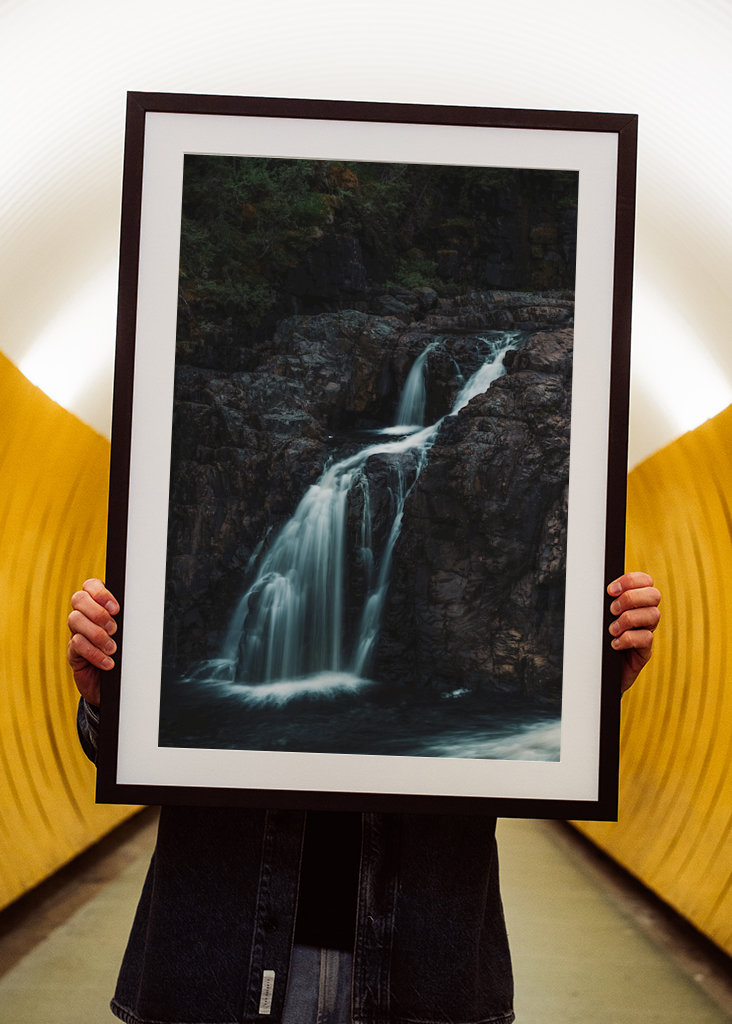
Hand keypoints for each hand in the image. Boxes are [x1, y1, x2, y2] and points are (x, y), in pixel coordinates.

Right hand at [67, 579, 119, 704]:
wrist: (116, 684)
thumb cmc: (126, 653)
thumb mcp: (129, 634)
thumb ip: (129, 620)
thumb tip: (141, 610)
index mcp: (99, 605)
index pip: (90, 585)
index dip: (100, 593)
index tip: (116, 608)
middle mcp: (85, 616)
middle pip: (78, 599)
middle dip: (98, 612)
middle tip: (114, 629)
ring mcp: (76, 632)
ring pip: (75, 620)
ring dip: (96, 634)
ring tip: (112, 648)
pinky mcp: (73, 652)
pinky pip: (76, 644)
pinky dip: (94, 653)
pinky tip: (108, 662)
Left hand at [607, 571, 660, 692]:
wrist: (597, 671)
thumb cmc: (596, 639)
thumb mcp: (599, 617)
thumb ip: (603, 602)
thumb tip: (592, 587)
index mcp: (635, 602)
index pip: (645, 581)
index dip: (631, 580)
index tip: (610, 590)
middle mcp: (644, 615)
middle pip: (654, 595)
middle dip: (630, 598)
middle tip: (612, 610)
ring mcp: (646, 632)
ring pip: (653, 615)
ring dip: (628, 619)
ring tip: (611, 630)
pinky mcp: (645, 651)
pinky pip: (646, 638)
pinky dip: (628, 639)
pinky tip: (614, 644)